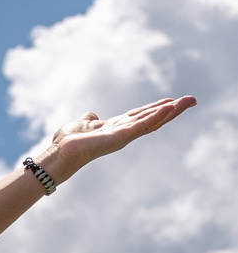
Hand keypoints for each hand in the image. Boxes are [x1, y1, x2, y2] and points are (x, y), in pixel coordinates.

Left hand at [46, 95, 196, 176]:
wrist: (60, 153)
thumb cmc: (67, 142)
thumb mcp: (81, 124)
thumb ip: (89, 120)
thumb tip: (91, 116)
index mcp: (116, 127)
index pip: (142, 115)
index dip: (157, 108)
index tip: (173, 101)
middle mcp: (124, 132)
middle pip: (153, 118)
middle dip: (173, 109)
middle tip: (193, 100)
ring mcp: (124, 135)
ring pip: (152, 121)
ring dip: (171, 111)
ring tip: (188, 101)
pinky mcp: (120, 137)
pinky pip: (142, 125)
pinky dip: (155, 116)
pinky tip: (169, 107)